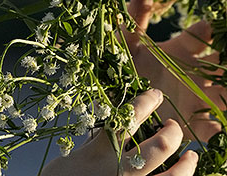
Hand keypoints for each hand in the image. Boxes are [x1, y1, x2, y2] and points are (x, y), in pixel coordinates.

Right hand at [41, 89, 197, 175]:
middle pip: (162, 145)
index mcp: (103, 151)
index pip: (131, 118)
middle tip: (171, 126)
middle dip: (172, 132)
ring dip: (188, 164)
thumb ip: (90, 145)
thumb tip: (101, 131)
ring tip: (191, 155)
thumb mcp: (70, 158)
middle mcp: (124, 169)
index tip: (155, 94)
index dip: (147, 102)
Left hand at [126, 0, 225, 140]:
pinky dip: (217, 124)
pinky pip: (212, 125)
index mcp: (180, 50)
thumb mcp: (126, 41)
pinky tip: (218, 123)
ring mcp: (195, 98)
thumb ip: (137, 14)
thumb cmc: (119, 68)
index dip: (214, 27)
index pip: (205, 35)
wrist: (110, 105)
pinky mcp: (190, 123)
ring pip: (225, 93)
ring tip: (226, 87)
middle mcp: (193, 73)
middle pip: (224, 64)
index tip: (220, 19)